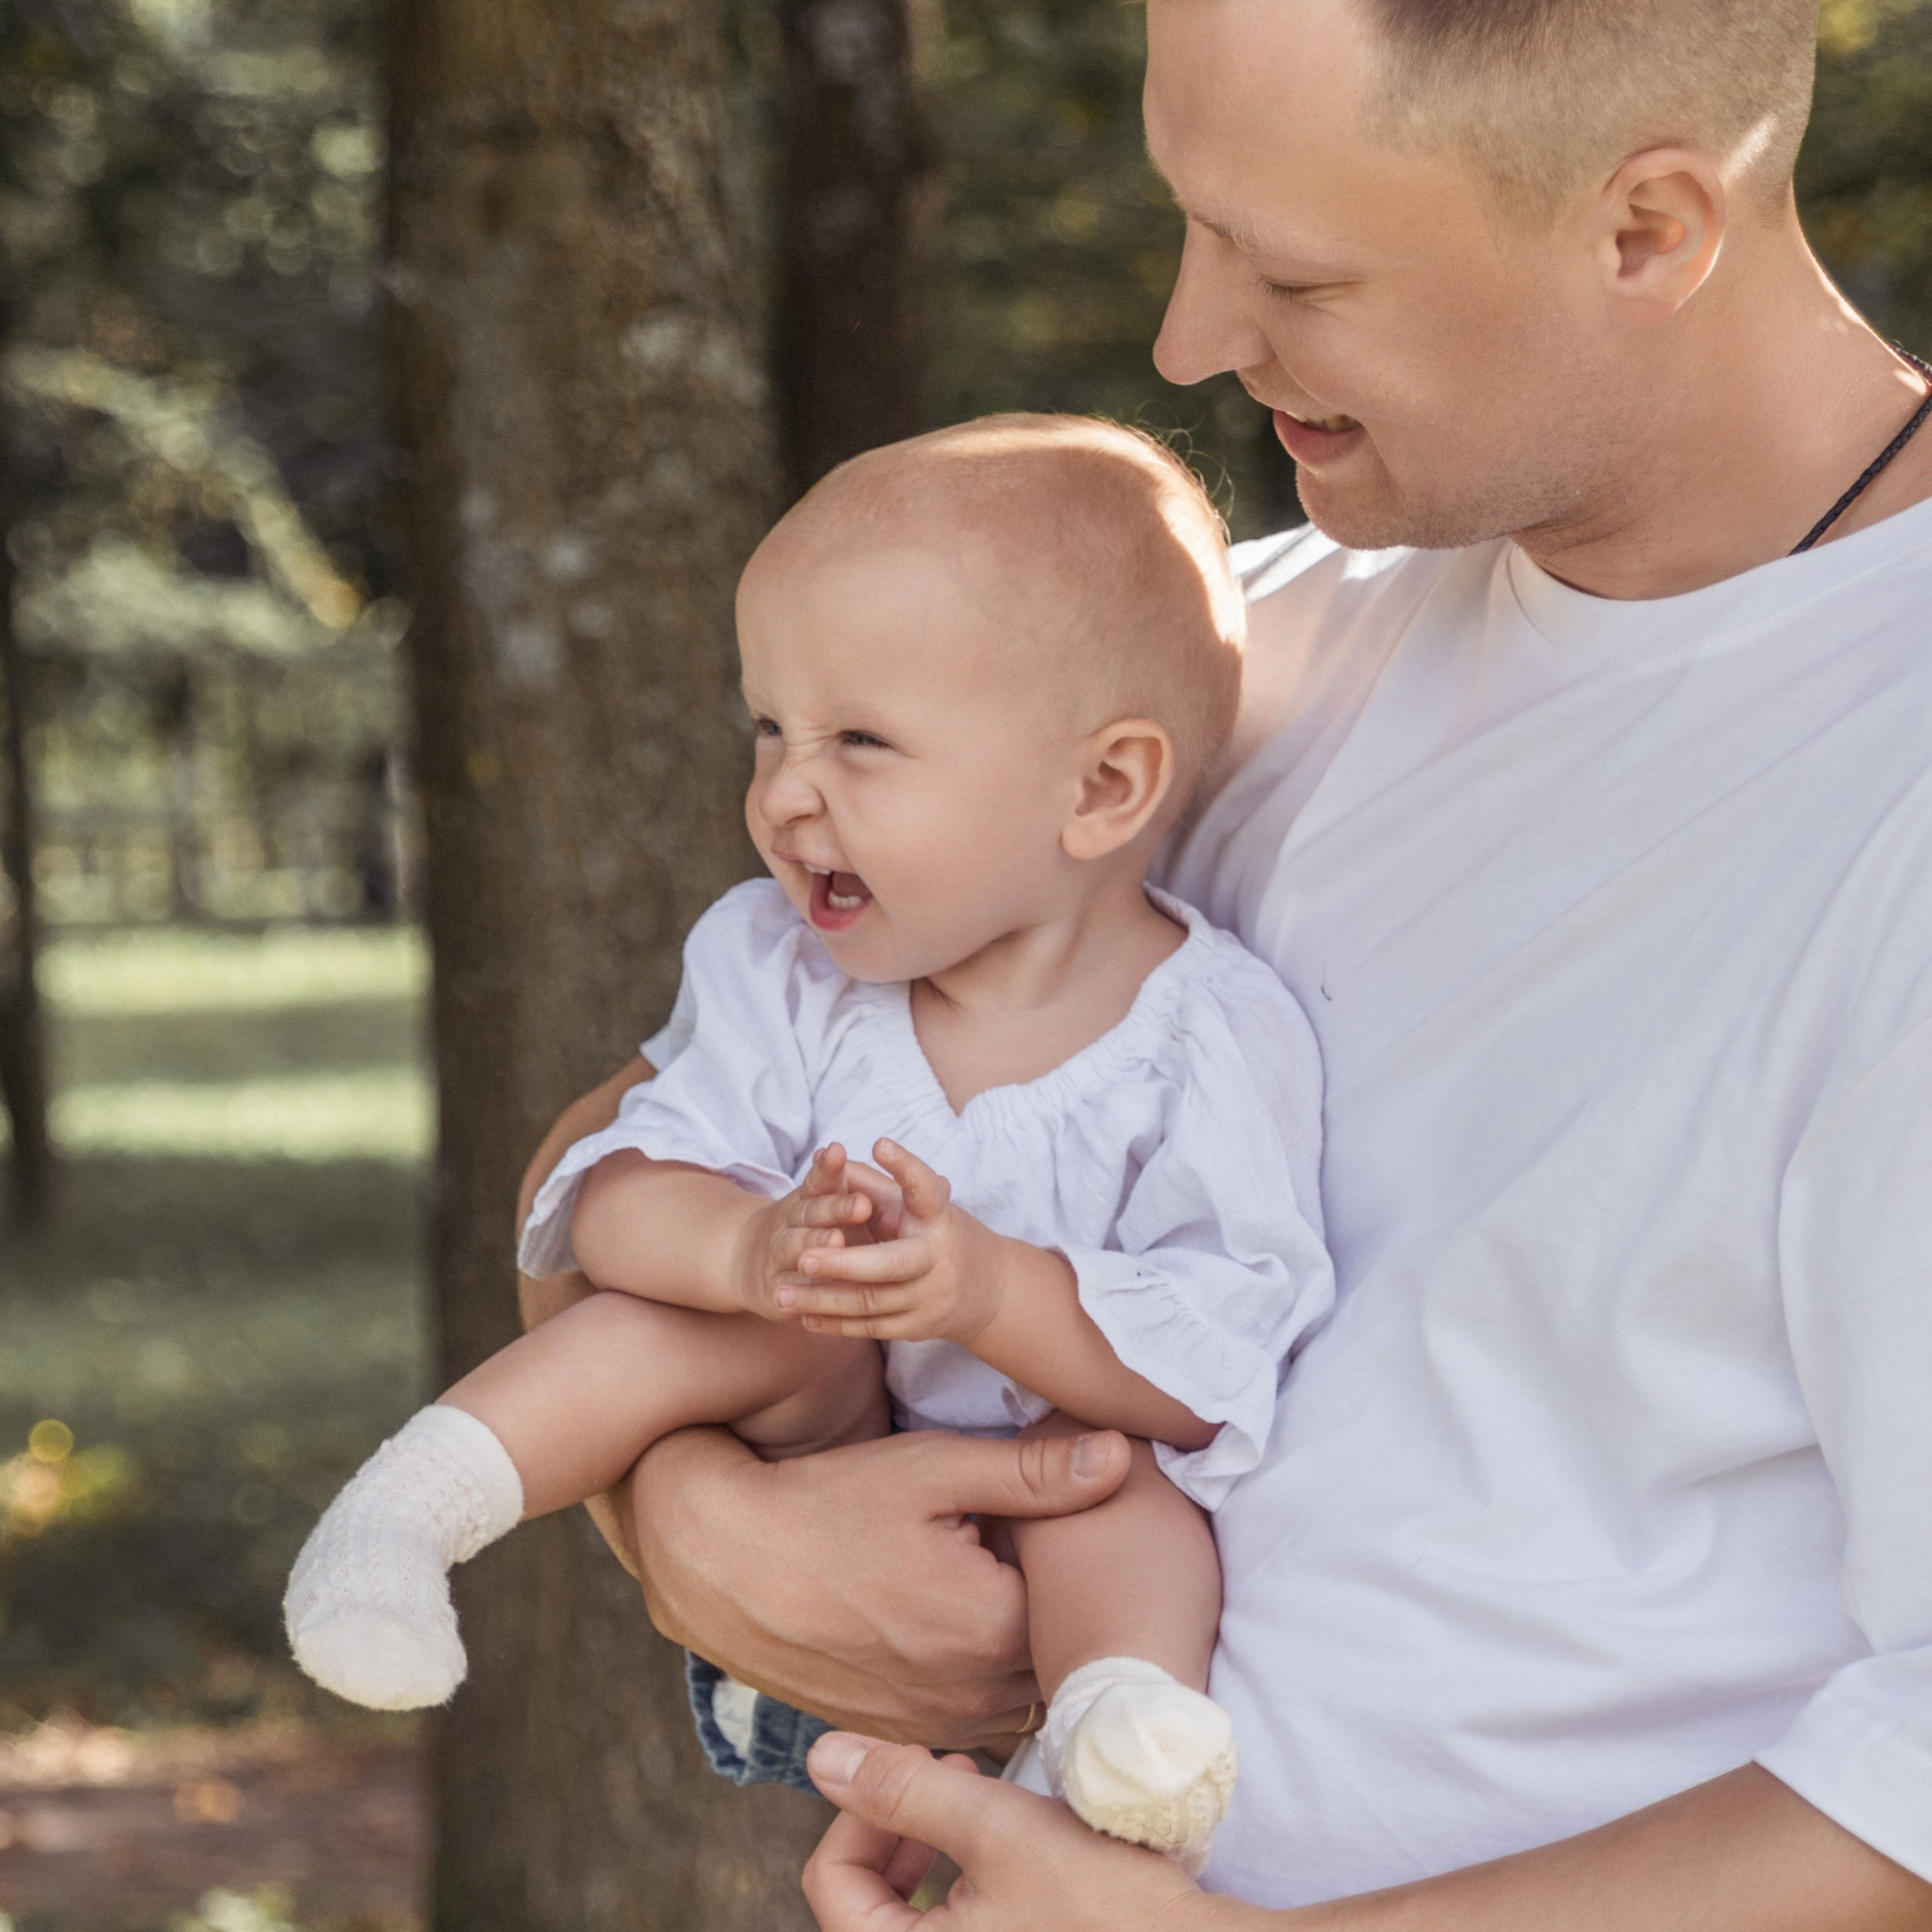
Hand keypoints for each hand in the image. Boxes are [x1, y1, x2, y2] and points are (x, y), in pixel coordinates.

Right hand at [624, 1423, 1131, 1750]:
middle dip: (1060, 1617)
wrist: (720, 1560)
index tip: (1056, 1529)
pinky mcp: (896, 1733)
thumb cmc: (827, 1504)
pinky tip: (949, 1624)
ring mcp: (931, 1724)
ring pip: (1019, 1697)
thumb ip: (1034, 1471)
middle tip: (1030, 1557)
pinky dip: (978, 1680)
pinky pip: (970, 1719)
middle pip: (1058, 1662)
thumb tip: (1120, 1457)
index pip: (1086, 1610)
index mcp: (994, 1629)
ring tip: (991, 1590)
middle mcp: (970, 1696)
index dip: (1079, 1566)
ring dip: (1022, 1653)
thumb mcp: (934, 1469)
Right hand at [728, 1143, 901, 1317]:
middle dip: (836, 1208)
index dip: (828, 1167)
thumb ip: (844, 1184)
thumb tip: (892, 1156)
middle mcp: (786, 1222)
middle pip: (810, 1212)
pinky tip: (815, 1291)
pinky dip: (800, 1293)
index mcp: (805, 1199)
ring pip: (795, 1248)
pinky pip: (789, 1292)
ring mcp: (775, 1255)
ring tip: (836, 1240)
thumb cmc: (802, 1227)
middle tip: (861, 1204)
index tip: (839, 1151)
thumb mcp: (819, 1202)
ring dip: (815, 1244)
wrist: (742, 1260)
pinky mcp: (772, 1292)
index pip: (818, 1180)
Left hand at [778, 1140, 1010, 1343]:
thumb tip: (826, 1157)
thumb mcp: (917, 1206)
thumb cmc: (938, 1233)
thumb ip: (872, 1184)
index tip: (880, 1143)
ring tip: (782, 1294)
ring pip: (871, 1301)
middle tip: (802, 1258)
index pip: (926, 1190)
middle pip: (889, 1264)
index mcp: (939, 1218)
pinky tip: (803, 1317)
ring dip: (823, 1299)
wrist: (990, 1291)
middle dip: (844, 1264)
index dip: (907, 1167)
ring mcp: (929, 1297)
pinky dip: (835, 1324)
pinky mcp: (918, 1327)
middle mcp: (938, 1257)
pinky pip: (871, 1327)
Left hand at [803, 1735, 1211, 1931]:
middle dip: (897, 1825)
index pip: (834, 1883)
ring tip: (978, 1794)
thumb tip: (824, 1758)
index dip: (861, 1811)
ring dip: (929, 1844)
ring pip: (907, 1911)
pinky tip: (1006, 1842)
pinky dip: (961, 1877)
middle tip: (948, 1773)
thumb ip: (903, 1790)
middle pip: (864, 1900)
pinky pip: (951, 1926)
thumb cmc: (1101, 1902)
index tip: (917, 1767)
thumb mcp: (996, 1827)